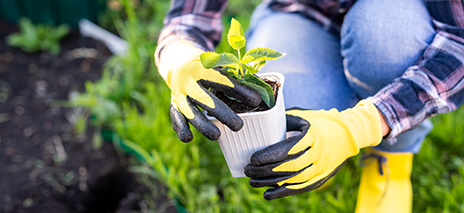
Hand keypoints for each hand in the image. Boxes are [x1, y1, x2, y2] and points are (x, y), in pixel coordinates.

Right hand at [159, 41, 260, 141]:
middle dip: (222, 113)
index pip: (222, 81)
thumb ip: (234, 75)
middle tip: (238, 126)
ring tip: (217, 136)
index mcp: (202, 68)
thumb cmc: (207, 65)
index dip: (239, 91)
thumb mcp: (217, 64)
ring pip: (190, 111)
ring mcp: (179, 93)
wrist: (177, 59)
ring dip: (203, 125)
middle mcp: (188, 81)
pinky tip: (189, 139)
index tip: (256, 101)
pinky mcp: (173, 102)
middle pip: (206, 99)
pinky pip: (175, 117)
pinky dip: (181, 128)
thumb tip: (261, 88)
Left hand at [244, 100, 382, 199]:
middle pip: (288, 167)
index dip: (268, 156)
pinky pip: (300, 188)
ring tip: (252, 181)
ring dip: (270, 183)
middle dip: (265, 171)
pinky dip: (283, 193)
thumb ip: (283, 120)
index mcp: (312, 136)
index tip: (253, 159)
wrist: (349, 134)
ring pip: (292, 180)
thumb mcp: (304, 116)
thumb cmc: (321, 122)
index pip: (287, 149)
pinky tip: (268, 194)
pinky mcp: (321, 178)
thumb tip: (260, 121)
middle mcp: (318, 154)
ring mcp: (321, 168)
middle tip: (248, 169)